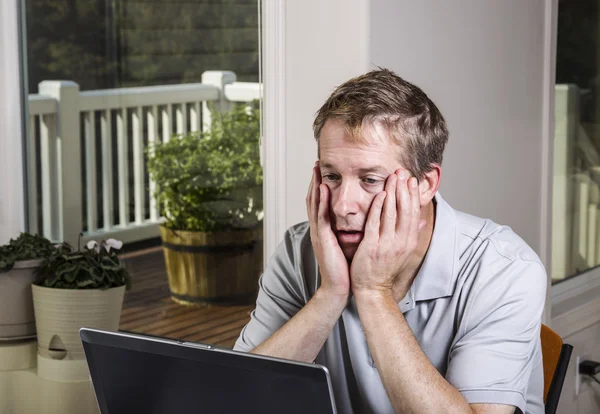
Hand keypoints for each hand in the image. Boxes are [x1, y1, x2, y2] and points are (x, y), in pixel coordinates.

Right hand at [306, 162, 350, 299]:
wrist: (338, 287)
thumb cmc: (346, 268)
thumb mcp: (348, 245)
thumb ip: (351, 231)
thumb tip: (363, 219)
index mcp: (324, 230)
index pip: (321, 204)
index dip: (320, 187)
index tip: (323, 171)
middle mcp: (318, 229)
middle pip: (313, 200)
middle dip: (314, 181)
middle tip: (316, 164)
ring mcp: (318, 233)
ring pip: (314, 204)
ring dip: (314, 185)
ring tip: (316, 169)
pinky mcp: (322, 238)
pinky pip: (321, 216)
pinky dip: (321, 201)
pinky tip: (323, 188)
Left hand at [350, 170, 423, 299]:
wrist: (373, 289)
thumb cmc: (385, 269)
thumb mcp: (403, 252)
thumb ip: (412, 235)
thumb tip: (424, 222)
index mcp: (409, 242)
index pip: (414, 213)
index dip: (413, 195)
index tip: (411, 179)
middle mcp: (401, 242)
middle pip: (405, 210)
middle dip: (404, 189)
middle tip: (402, 171)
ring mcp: (387, 244)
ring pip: (392, 213)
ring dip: (392, 193)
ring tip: (392, 177)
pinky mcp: (372, 246)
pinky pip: (376, 223)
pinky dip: (378, 207)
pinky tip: (379, 194)